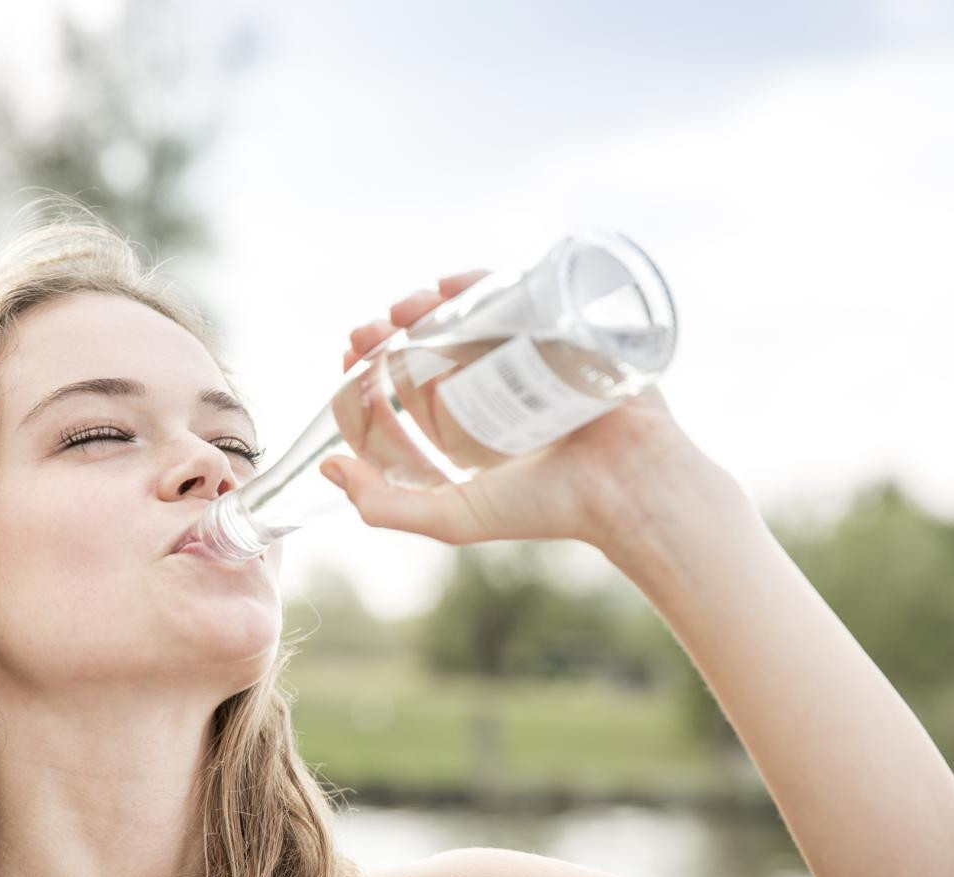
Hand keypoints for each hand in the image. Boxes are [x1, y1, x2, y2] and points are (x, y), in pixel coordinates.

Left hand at [320, 270, 743, 570]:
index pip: (411, 391)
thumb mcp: (452, 516)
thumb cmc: (548, 507)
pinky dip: (480, 283)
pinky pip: (516, 295)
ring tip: (402, 310)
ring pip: (468, 318)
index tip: (349, 359)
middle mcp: (499, 390)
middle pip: (434, 347)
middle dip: (393, 335)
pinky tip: (447, 287)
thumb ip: (384, 507)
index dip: (374, 373)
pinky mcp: (564, 333)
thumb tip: (326, 469)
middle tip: (367, 332)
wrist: (627, 485)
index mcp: (474, 430)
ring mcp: (533, 358)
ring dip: (428, 306)